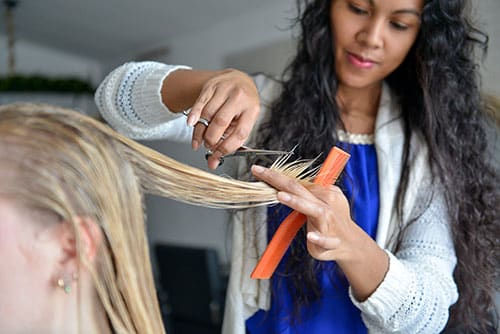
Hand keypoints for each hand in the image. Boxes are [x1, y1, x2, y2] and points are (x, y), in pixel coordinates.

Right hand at [186, 69, 259, 168]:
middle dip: (211, 139)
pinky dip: (193, 116)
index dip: (226, 148)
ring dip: (200, 132)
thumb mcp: (242, 122)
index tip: (217, 156)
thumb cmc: (242, 106)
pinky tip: (191, 125)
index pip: (239, 133)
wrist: (239, 79)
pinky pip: (199, 103)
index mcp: (251, 110)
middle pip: (220, 122)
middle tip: (207, 146)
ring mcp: (224, 90)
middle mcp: (239, 97)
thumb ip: (229, 142)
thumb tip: (213, 162)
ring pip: (207, 114)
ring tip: (199, 141)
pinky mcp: (211, 86)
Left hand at [251, 164, 388, 299]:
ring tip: (281, 195)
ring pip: (315, 210)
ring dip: (297, 202)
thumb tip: (287, 183)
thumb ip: (309, 192)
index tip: (258, 170)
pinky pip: (325, 240)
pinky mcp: (331, 242)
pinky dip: (319, 238)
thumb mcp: (326, 201)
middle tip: (262, 173)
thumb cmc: (333, 221)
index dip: (276, 176)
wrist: (351, 244)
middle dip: (279, 180)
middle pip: (300, 189)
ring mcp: (329, 222)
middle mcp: (326, 205)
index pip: (296, 182)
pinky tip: (310, 236)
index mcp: (322, 193)